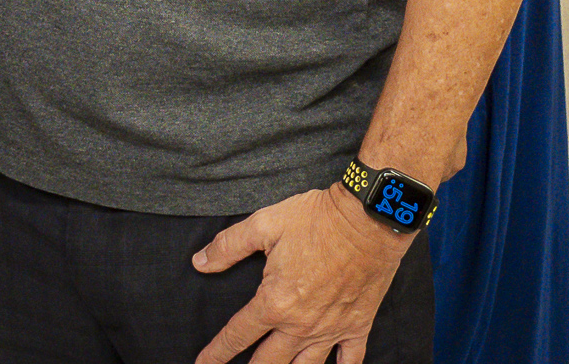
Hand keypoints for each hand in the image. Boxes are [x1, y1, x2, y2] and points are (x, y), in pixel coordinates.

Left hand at [191, 186, 408, 363]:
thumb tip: (200, 262)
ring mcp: (331, 329)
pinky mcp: (358, 326)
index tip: (202, 363)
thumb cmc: (317, 219)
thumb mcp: (264, 224)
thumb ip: (229, 246)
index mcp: (275, 302)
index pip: (237, 334)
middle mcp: (301, 325)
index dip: (217, 352)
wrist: (369, 219)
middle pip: (269, 361)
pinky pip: (349, 361)